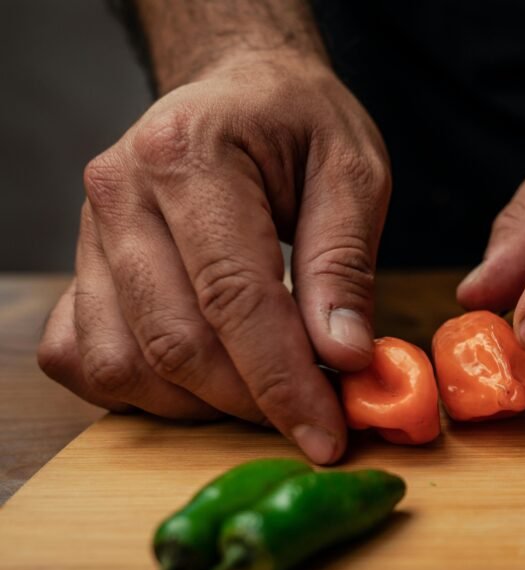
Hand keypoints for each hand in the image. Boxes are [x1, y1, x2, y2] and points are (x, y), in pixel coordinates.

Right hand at [37, 51, 390, 463]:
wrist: (240, 91)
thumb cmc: (300, 124)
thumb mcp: (353, 172)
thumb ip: (344, 264)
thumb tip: (343, 357)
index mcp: (191, 156)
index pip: (234, 297)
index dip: (282, 381)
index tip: (326, 435)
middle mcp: (121, 194)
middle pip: (175, 343)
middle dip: (250, 402)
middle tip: (313, 415)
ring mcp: (89, 234)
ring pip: (123, 364)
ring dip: (199, 405)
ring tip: (265, 391)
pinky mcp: (82, 268)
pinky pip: (82, 358)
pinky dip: (140, 391)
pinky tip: (201, 378)